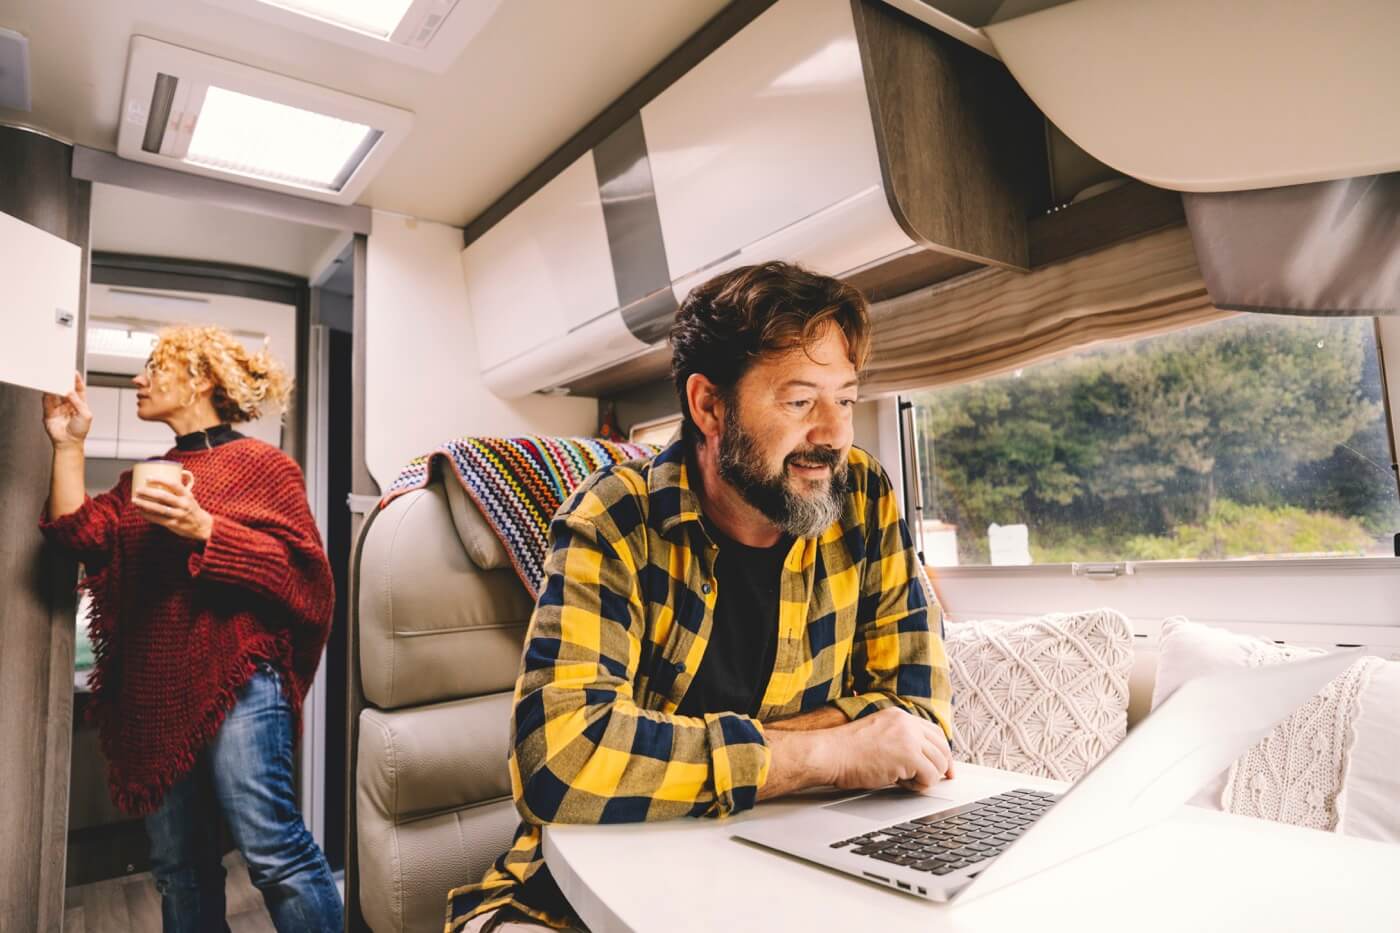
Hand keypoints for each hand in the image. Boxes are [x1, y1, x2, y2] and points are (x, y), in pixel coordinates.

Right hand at [42, 371, 92, 448]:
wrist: (68, 442)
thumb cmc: (80, 431)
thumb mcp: (85, 415)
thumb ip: (77, 402)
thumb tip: (69, 391)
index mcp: (80, 404)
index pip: (78, 388)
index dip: (76, 380)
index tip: (73, 372)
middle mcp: (68, 404)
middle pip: (65, 389)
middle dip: (63, 381)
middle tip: (61, 374)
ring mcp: (58, 407)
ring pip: (55, 393)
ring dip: (54, 387)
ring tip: (54, 380)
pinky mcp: (49, 411)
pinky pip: (47, 400)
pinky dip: (46, 394)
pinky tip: (48, 389)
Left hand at [132, 478, 214, 541]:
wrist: (201, 526)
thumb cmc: (192, 508)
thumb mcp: (190, 496)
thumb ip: (183, 485)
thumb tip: (180, 471)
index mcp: (187, 495)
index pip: (174, 484)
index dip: (160, 480)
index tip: (148, 478)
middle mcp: (183, 505)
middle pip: (163, 497)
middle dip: (148, 492)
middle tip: (138, 489)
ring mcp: (179, 515)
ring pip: (159, 508)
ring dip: (145, 504)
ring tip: (135, 500)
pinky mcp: (173, 524)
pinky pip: (158, 519)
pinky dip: (147, 515)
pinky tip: (140, 511)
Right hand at [827, 708, 954, 792]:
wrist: (830, 753)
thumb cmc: (845, 751)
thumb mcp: (877, 735)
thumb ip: (899, 740)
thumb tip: (918, 760)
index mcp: (899, 716)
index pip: (934, 732)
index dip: (943, 751)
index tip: (945, 767)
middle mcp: (907, 723)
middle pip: (942, 747)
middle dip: (942, 767)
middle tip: (934, 780)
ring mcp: (909, 738)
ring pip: (939, 763)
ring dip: (927, 777)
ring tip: (907, 781)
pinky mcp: (908, 755)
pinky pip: (930, 776)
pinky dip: (920, 785)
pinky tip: (903, 784)